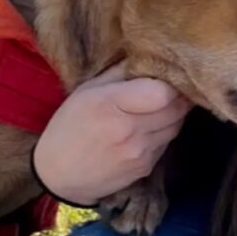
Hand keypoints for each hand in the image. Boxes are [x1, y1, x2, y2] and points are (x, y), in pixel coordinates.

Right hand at [33, 62, 192, 205]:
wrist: (58, 176)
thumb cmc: (68, 128)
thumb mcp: (84, 92)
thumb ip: (117, 73)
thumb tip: (146, 59)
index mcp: (110, 105)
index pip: (163, 92)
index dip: (170, 83)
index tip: (167, 77)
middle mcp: (129, 130)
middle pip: (176, 109)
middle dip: (178, 97)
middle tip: (172, 90)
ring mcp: (139, 152)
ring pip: (175, 126)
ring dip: (173, 115)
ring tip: (159, 109)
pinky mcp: (144, 168)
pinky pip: (165, 144)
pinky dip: (162, 134)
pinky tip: (146, 131)